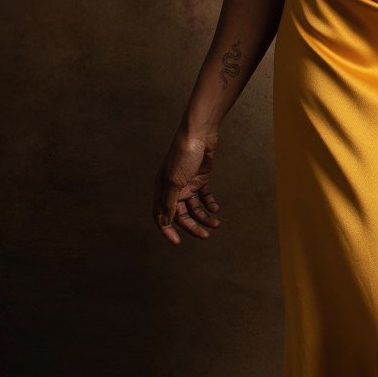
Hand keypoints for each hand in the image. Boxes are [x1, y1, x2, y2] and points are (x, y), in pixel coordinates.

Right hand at [154, 123, 222, 244]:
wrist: (200, 134)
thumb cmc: (183, 155)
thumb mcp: (175, 180)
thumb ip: (170, 202)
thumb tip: (164, 223)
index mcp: (162, 189)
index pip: (161, 215)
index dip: (168, 230)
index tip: (178, 242)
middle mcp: (173, 189)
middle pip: (181, 214)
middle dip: (192, 226)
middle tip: (205, 236)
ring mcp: (187, 184)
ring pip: (194, 207)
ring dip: (204, 217)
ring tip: (216, 224)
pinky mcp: (200, 178)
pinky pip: (204, 196)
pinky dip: (210, 204)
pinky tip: (216, 209)